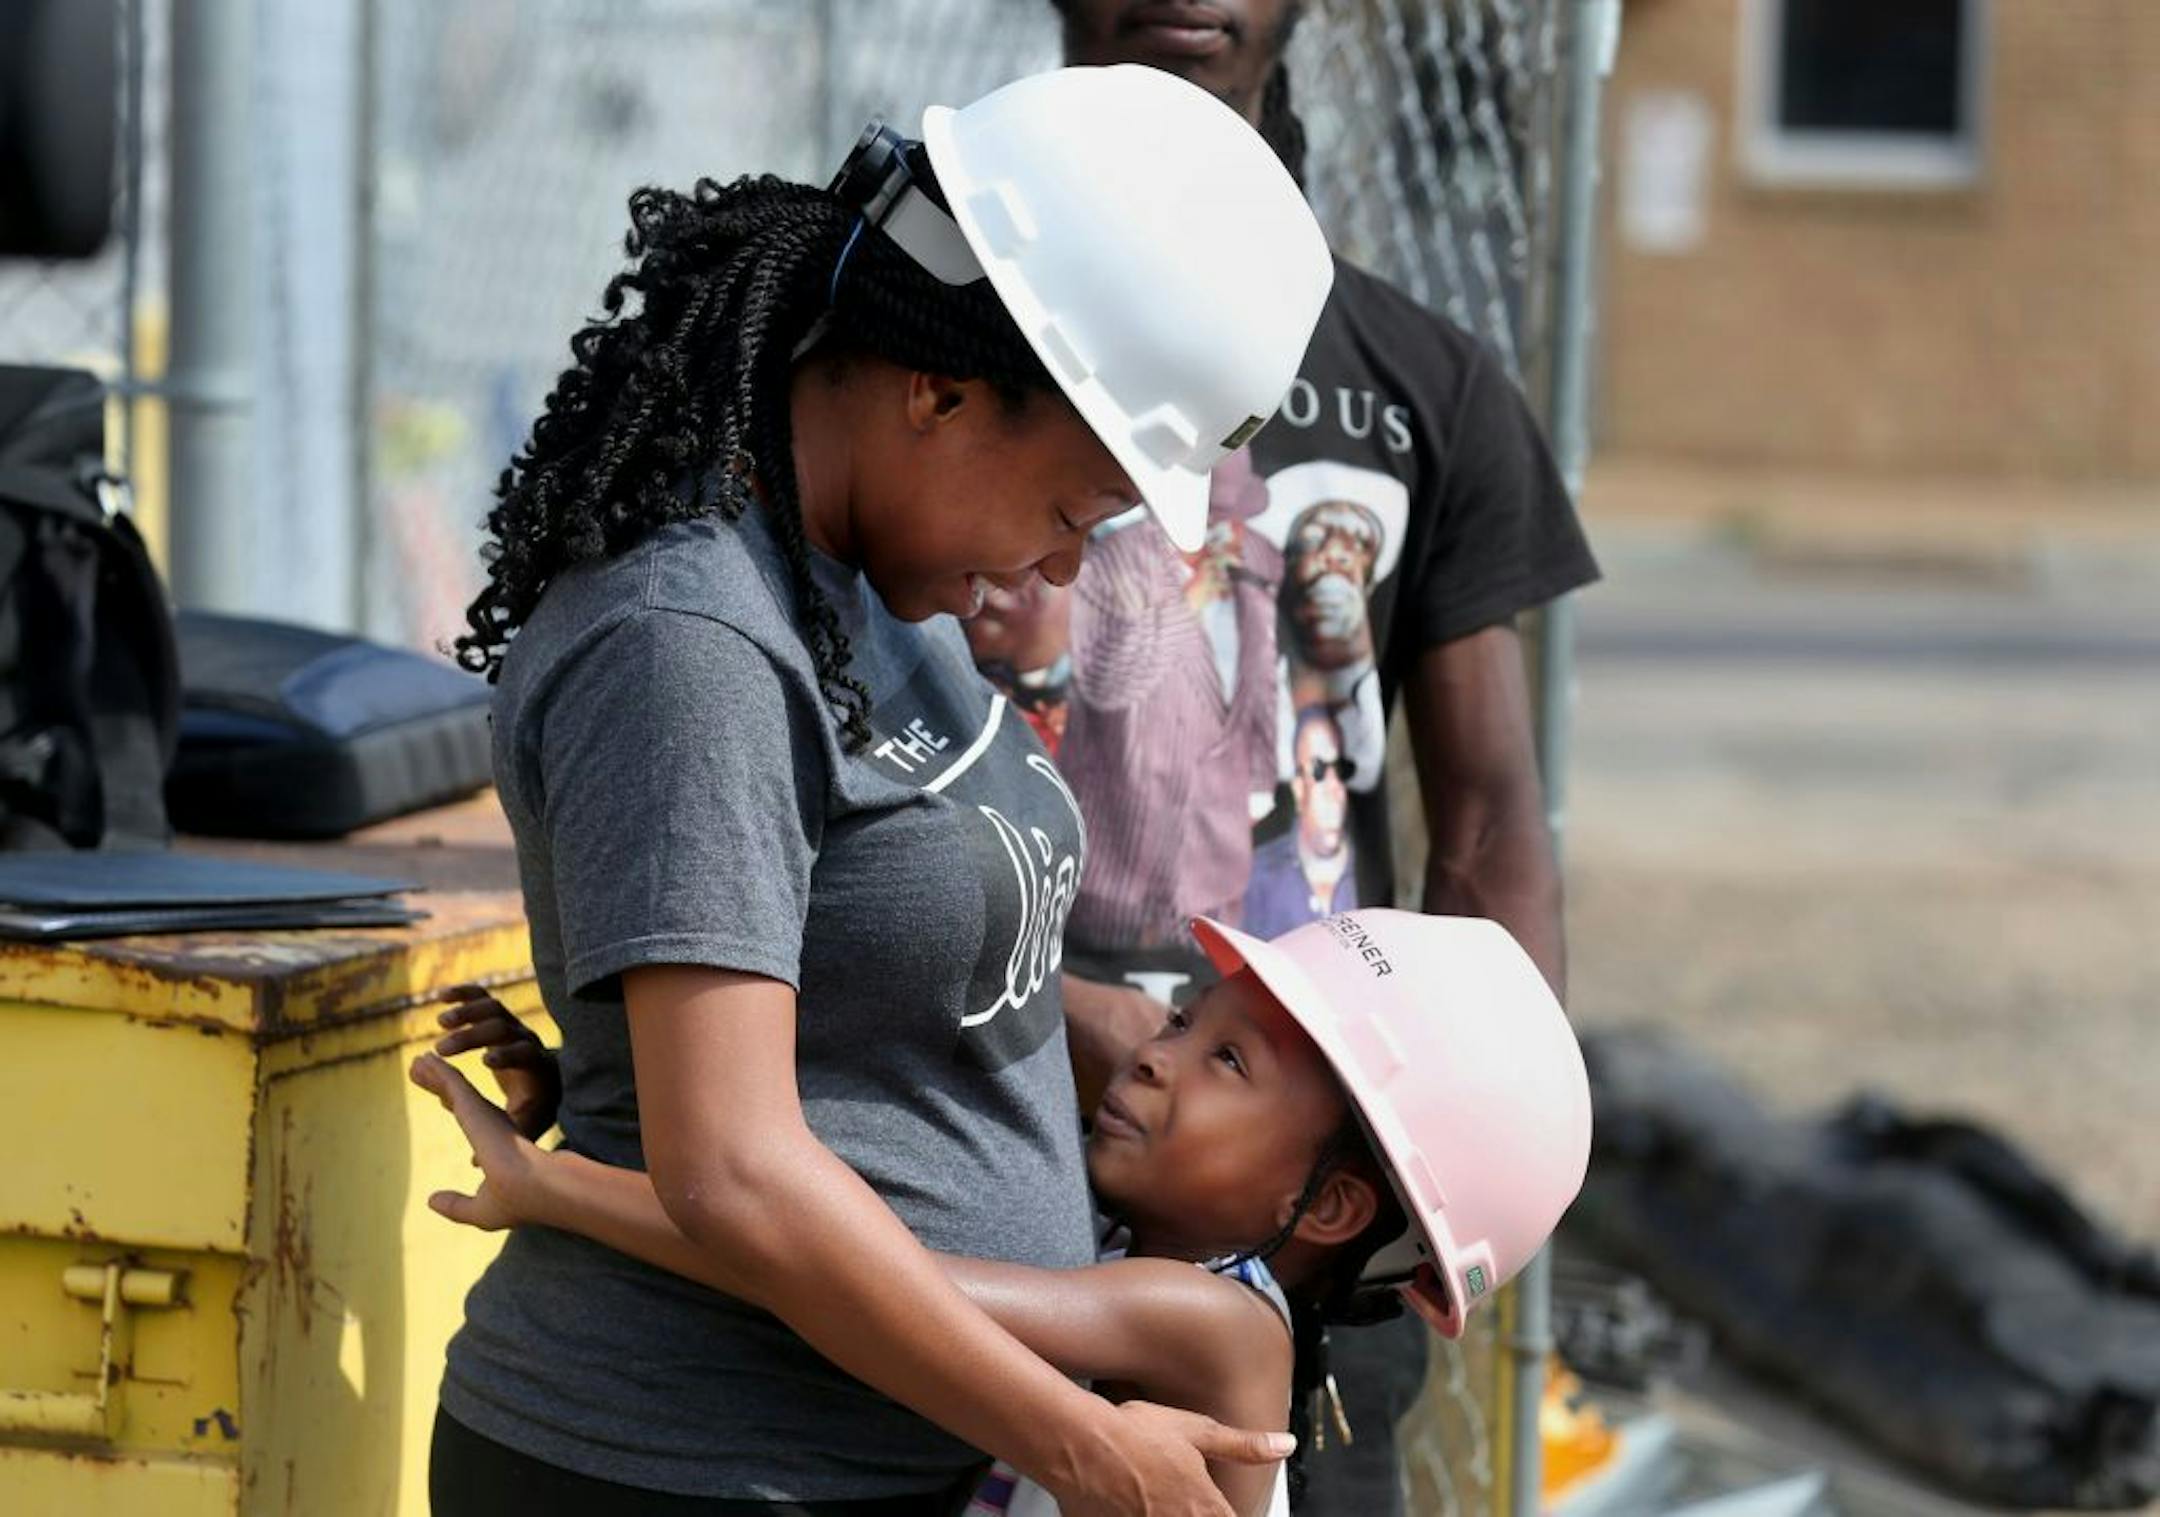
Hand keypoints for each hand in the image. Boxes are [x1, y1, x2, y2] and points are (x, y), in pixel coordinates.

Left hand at [409, 1051, 547, 1232]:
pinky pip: (449, 1081)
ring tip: (417, 1062)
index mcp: (496, 1144)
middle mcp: (490, 1124)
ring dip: (433, 1073)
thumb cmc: (515, 1202)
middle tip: (420, 1068)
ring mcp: (482, 1112)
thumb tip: (431, 1200)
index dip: (454, 1106)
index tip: (441, 1098)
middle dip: (440, 1083)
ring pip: (452, 1086)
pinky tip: (423, 1061)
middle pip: (458, 1097)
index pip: (470, 1119)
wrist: (534, 1188)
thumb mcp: (481, 1209)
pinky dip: (436, 1071)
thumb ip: (456, 1205)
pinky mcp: (473, 1105)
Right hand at [434, 983, 561, 1140]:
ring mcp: (514, 1026)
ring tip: (440, 1022)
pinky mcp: (500, 1017)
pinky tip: (440, 997)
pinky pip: (484, 998)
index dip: (507, 1056)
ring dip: (467, 1011)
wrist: (550, 1079)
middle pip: (504, 1028)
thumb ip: (505, 1139)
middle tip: (443, 1048)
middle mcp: (527, 1040)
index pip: (525, 1054)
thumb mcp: (527, 1123)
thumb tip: (473, 1165)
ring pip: (494, 1008)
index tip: (485, 1062)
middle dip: (475, 1036)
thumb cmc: (536, 1106)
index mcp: (536, 1068)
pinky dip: (465, 994)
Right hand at [1054, 1400, 1293, 1516]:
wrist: (1079, 1444)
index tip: (1216, 1507)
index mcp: (1205, 1507)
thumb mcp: (1196, 1430)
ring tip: (1155, 1501)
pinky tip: (1134, 1507)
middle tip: (1177, 1500)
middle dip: (1193, 1513)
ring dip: (1167, 1516)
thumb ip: (1244, 1445)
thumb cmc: (1131, 1434)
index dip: (1223, 1513)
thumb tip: (1285, 1444)